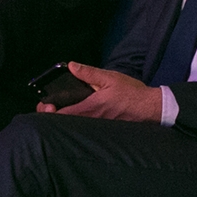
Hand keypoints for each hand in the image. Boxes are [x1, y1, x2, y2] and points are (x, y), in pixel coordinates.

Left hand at [37, 63, 161, 122]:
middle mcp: (91, 121)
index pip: (62, 115)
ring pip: (74, 127)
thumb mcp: (110, 77)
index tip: (46, 105)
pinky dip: (76, 123)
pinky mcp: (103, 130)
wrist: (150, 108)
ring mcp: (97, 128)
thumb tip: (71, 66)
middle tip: (50, 107)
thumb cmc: (131, 93)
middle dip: (54, 116)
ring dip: (64, 120)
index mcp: (90, 108)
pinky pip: (85, 128)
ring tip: (60, 110)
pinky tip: (76, 115)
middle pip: (65, 123)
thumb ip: (89, 73)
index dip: (49, 112)